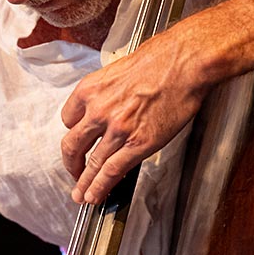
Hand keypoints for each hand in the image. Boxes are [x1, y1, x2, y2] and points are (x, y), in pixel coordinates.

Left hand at [60, 29, 209, 203]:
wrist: (184, 62)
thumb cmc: (160, 59)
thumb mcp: (120, 70)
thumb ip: (109, 91)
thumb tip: (110, 103)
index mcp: (90, 89)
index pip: (68, 119)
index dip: (74, 134)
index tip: (78, 141)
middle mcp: (98, 110)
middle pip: (73, 145)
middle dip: (71, 164)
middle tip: (73, 172)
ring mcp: (117, 129)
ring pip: (92, 164)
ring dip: (84, 184)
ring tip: (81, 196)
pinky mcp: (138, 143)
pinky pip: (112, 171)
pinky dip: (101, 187)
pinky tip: (96, 195)